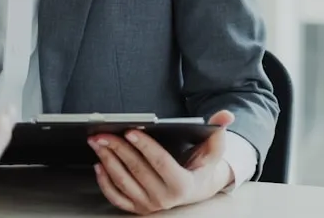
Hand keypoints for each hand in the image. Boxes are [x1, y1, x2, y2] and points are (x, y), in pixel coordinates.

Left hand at [88, 110, 236, 214]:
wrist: (196, 189)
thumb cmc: (201, 166)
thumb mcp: (213, 149)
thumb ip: (218, 132)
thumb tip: (226, 116)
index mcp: (183, 184)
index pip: (161, 163)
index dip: (145, 146)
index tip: (130, 130)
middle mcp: (165, 198)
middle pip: (137, 170)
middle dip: (117, 149)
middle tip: (103, 133)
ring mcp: (150, 205)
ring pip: (123, 182)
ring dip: (107, 161)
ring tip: (97, 142)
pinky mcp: (138, 208)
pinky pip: (117, 197)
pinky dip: (105, 182)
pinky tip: (99, 164)